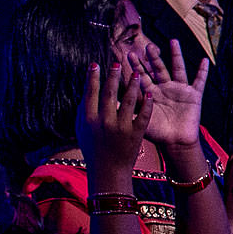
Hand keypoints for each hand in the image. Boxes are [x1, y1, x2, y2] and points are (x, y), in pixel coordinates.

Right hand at [75, 61, 152, 176]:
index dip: (92, 78)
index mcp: (88, 119)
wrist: (108, 171)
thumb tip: (86, 91)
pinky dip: (147, 103)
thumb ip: (84, 111)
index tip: (95, 64)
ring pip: (128, 101)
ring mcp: (121, 128)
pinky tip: (150, 93)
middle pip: (109, 93)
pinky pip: (143, 115)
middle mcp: (104, 122)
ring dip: (133, 85)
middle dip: (113, 76)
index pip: (90, 94)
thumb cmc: (93, 149)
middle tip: (118, 62)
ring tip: (137, 73)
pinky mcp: (136, 134)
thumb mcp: (83, 130)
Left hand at [136, 40, 208, 148]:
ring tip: (173, 41)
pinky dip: (202, 72)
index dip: (136, 66)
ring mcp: (180, 91)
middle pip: (159, 69)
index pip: (142, 76)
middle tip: (147, 46)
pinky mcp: (194, 96)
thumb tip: (107, 101)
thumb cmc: (156, 133)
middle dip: (153, 58)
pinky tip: (204, 61)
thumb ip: (126, 108)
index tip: (127, 54)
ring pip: (178, 69)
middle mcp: (165, 88)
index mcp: (151, 93)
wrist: (175, 143)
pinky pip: (199, 81)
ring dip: (176, 55)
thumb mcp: (138, 119)